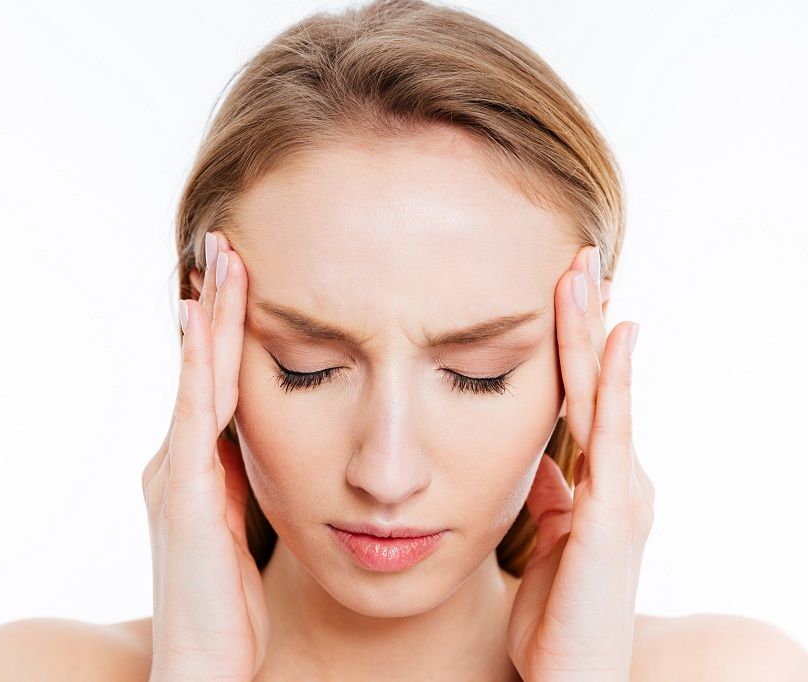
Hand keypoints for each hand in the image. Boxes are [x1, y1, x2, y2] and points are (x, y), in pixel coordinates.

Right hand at [141, 232, 267, 681]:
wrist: (202, 671)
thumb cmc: (226, 615)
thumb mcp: (240, 540)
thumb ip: (244, 492)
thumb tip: (262, 454)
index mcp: (196, 472)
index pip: (215, 385)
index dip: (225, 330)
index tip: (240, 278)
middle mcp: (178, 463)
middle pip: (201, 366)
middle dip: (213, 304)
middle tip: (224, 242)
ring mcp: (176, 474)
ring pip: (197, 375)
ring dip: (209, 314)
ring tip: (219, 256)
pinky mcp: (185, 492)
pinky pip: (197, 410)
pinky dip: (199, 360)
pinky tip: (201, 316)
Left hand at [506, 245, 654, 680]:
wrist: (574, 678)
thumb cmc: (559, 617)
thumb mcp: (551, 542)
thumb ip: (551, 497)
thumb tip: (542, 463)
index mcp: (598, 482)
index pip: (581, 396)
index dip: (572, 342)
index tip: (561, 289)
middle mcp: (618, 478)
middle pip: (597, 381)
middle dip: (586, 317)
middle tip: (577, 255)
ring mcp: (622, 493)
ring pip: (605, 393)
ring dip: (593, 330)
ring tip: (586, 272)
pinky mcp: (613, 515)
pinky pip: (611, 435)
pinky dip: (613, 384)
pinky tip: (613, 339)